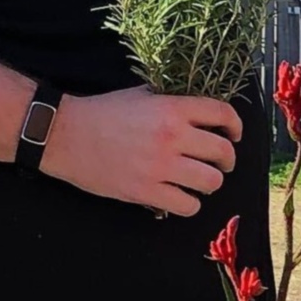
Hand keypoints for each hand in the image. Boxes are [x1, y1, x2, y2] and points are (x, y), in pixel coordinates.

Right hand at [40, 85, 241, 216]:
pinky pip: (187, 205)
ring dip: (210, 183)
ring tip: (199, 182)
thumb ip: (169, 101)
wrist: (66, 134)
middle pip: (223, 153)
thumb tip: (195, 108)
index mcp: (172, 108)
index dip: (235, 126)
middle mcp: (172, 136)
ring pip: (211, 182)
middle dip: (227, 160)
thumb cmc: (102, 112)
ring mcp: (160, 166)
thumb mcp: (139, 95)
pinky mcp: (146, 191)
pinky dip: (189, 204)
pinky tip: (180, 197)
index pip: (222, 115)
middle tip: (220, 164)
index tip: (233, 135)